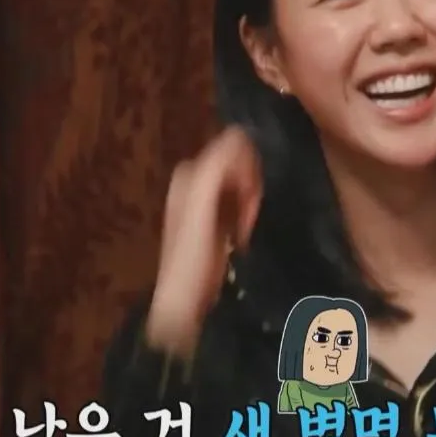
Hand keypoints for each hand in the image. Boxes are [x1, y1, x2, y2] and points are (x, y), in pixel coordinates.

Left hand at [147, 127, 262, 355]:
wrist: (185, 301)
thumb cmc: (190, 252)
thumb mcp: (200, 202)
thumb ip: (217, 166)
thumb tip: (240, 136)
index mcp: (190, 171)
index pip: (232, 145)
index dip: (247, 165)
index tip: (250, 191)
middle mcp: (196, 182)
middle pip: (239, 165)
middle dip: (250, 185)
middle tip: (248, 213)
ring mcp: (206, 203)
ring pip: (244, 185)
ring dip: (251, 202)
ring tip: (245, 227)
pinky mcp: (217, 223)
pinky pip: (242, 204)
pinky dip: (248, 215)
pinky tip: (243, 234)